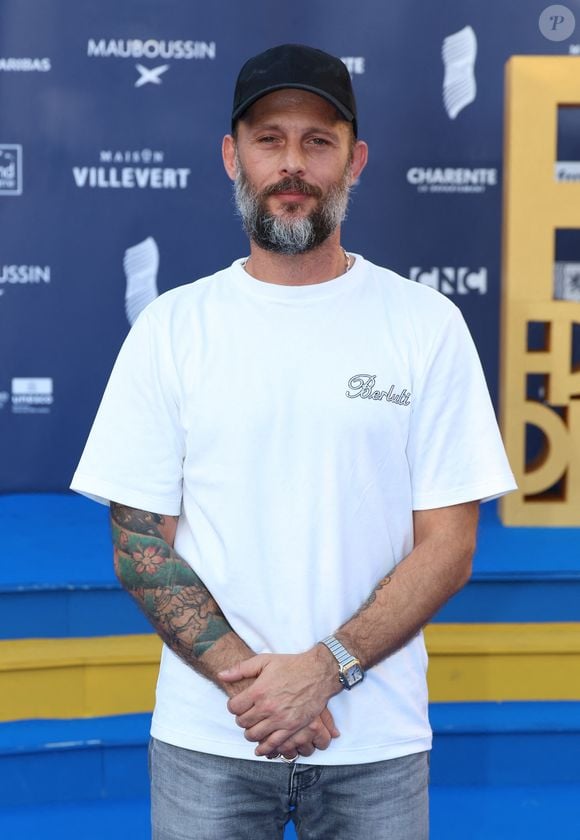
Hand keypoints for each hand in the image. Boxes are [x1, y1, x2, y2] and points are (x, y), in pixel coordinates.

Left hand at [219, 647, 339, 756]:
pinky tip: (261, 747)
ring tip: (253, 728)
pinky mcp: (292, 727)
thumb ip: (241, 669)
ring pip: (255, 735)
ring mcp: (280, 719)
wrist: (317, 672)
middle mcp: (267, 707)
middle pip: (243, 723)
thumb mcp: (265, 660)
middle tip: (245, 716)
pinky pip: (273, 744)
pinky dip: (265, 748)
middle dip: (241, 720)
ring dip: (250, 733)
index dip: (233, 706)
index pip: (234, 707)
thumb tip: (222, 675)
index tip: (237, 705)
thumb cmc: (291, 665)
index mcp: (259, 690)